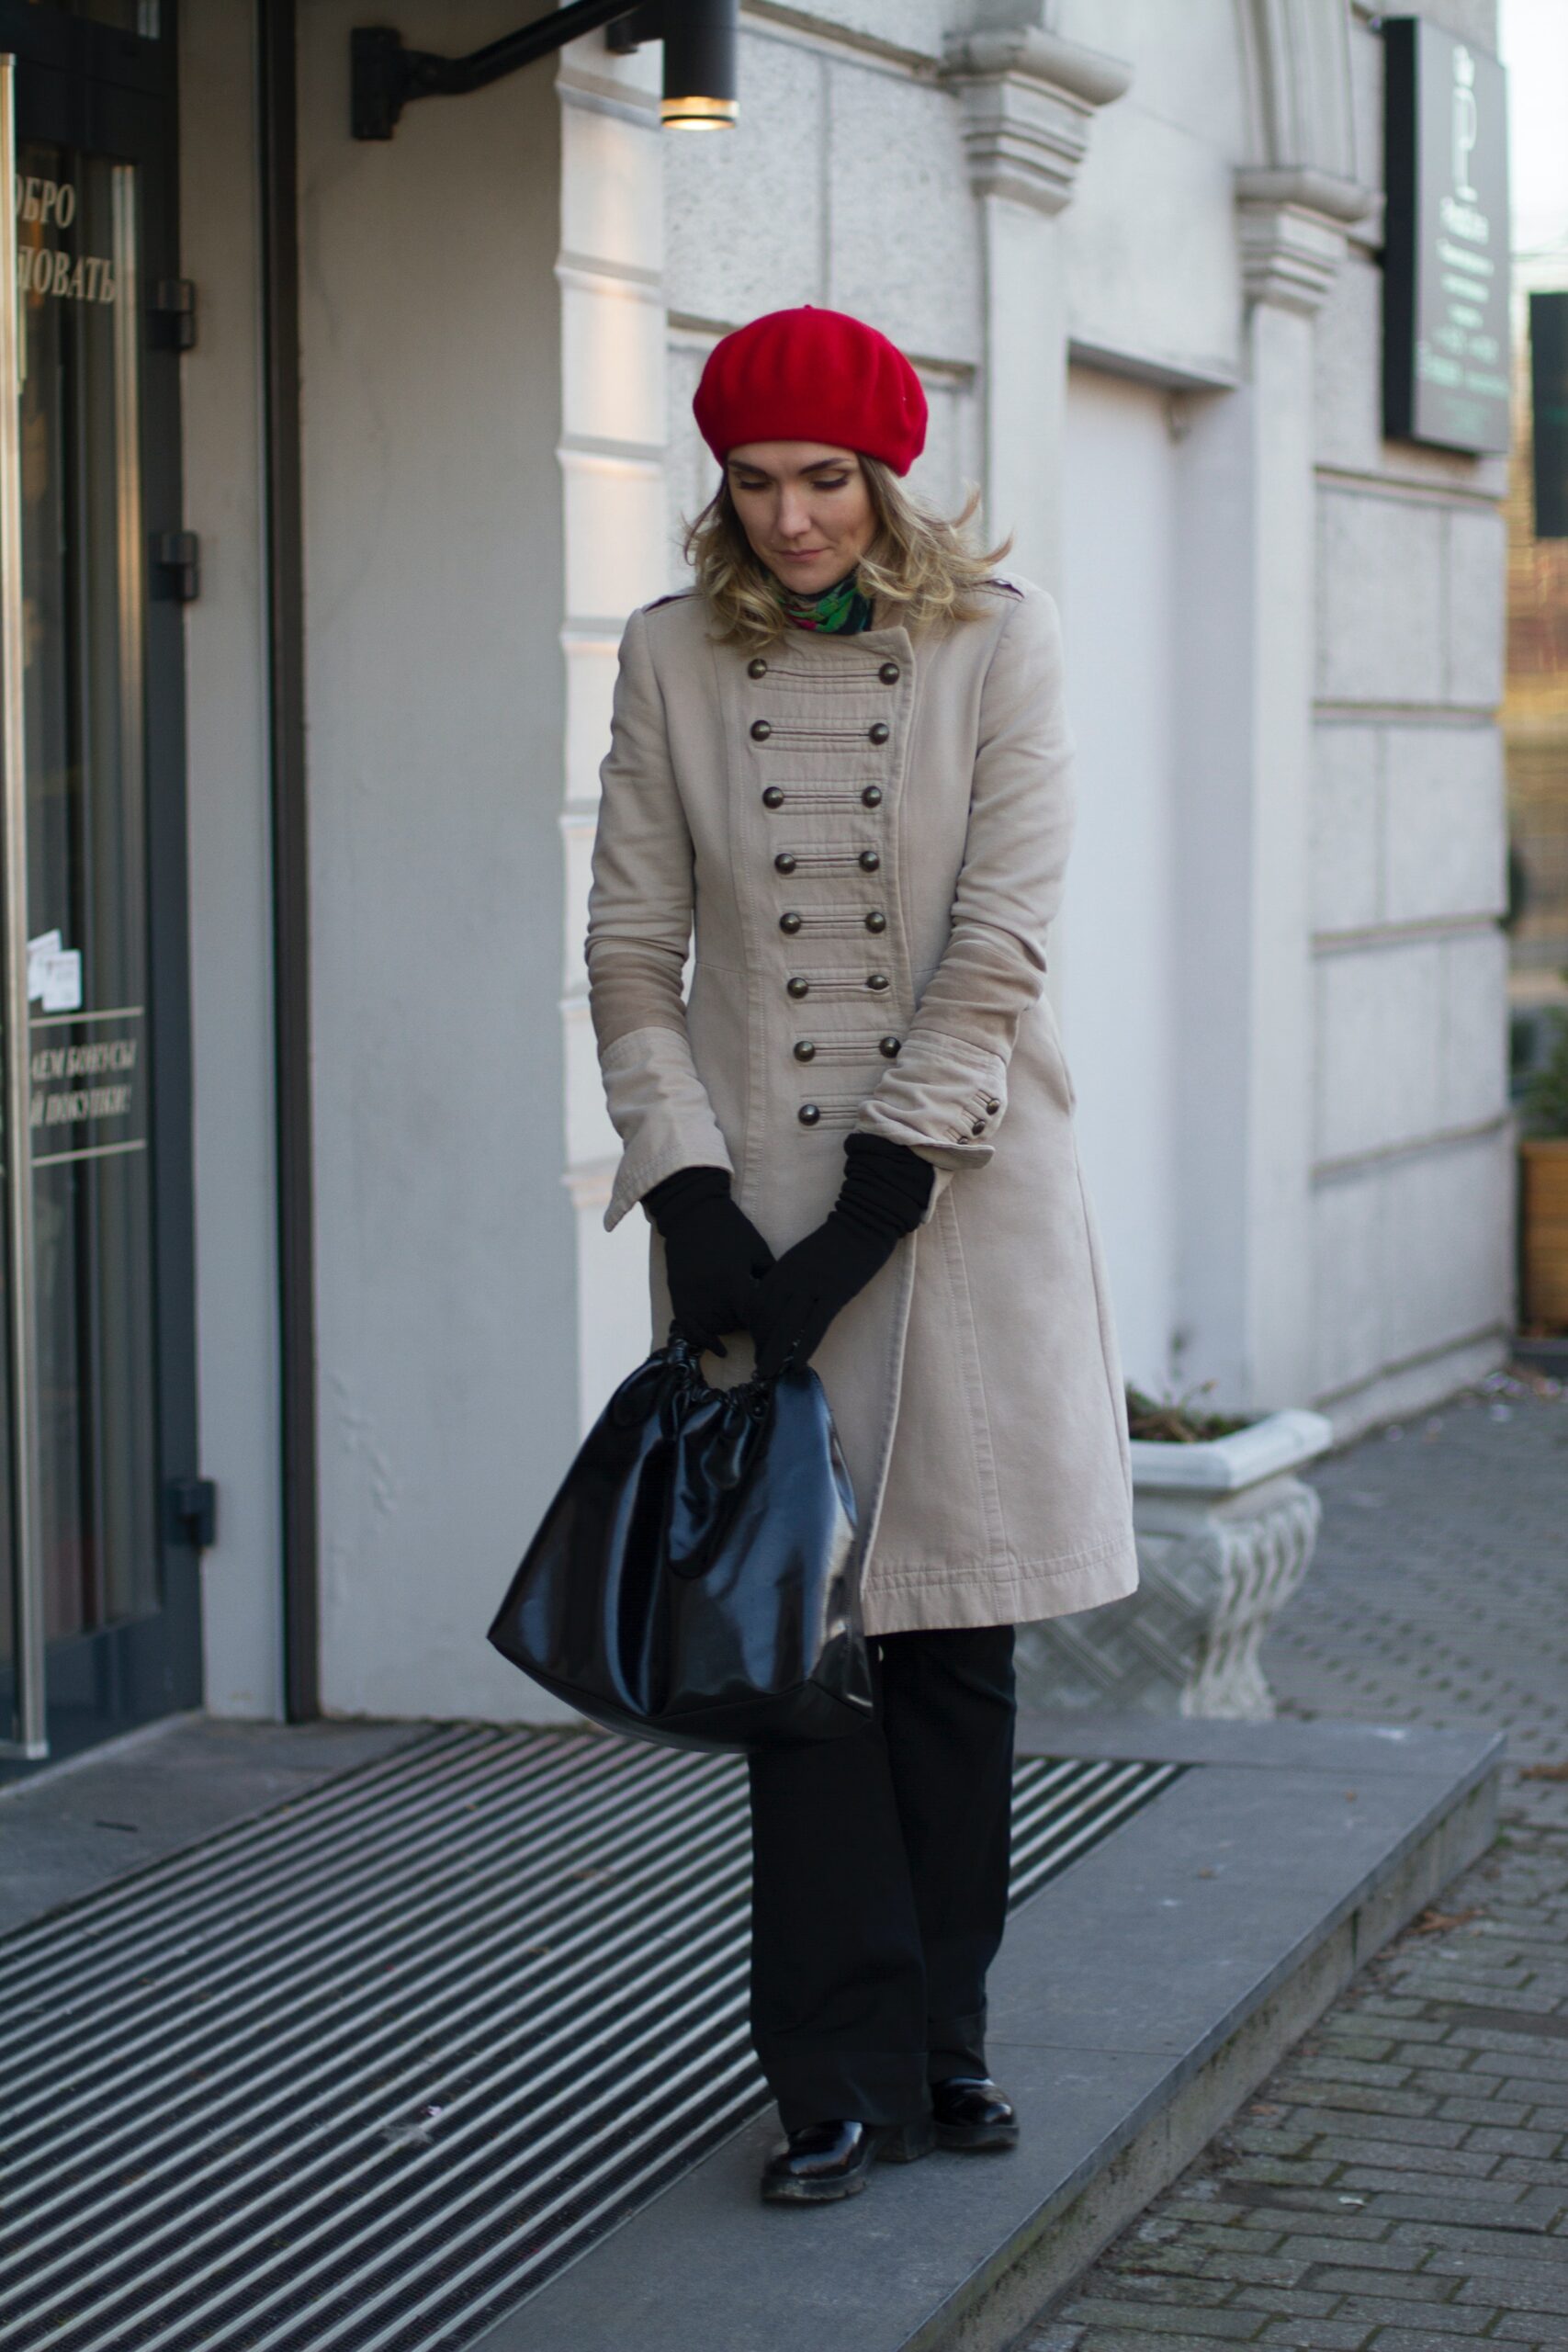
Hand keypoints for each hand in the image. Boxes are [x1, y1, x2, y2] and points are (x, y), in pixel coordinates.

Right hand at [643, 1166, 774, 1355]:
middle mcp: (711, 1294)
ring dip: (730, 1328)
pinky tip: (719, 1350)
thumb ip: (771, 1276)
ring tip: (742, 1321)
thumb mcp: (758, 1249)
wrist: (693, 1214)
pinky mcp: (679, 1297)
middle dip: (750, 1324)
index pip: (754, 1317)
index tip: (776, 1325)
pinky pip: (690, 1329)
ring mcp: (692, 1297)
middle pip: (735, 1325)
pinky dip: (704, 1341)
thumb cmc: (730, 1229)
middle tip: (761, 1321)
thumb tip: (788, 1301)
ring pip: (716, 1328)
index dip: (765, 1323)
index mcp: (733, 1281)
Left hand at [749, 1135, 934, 1380]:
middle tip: (757, 1369)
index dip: (753, 1328)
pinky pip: (815, 1325)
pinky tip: (797, 1365)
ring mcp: (812, 1287)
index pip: (758, 1304)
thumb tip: (780, 1304)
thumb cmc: (834, 1242)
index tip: (754, 1346)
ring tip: (768, 1374)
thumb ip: (789, 1278)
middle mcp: (791, 1279)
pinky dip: (804, 1347)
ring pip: (786, 1325)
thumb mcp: (802, 1257)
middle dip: (760, 1345)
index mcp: (782, 1269)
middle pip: (767, 1318)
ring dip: (774, 1352)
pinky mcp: (834, 1293)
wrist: (862, 1221)